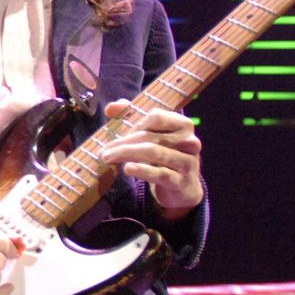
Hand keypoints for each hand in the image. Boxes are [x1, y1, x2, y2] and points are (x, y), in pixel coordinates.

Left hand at [100, 100, 202, 220]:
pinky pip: (159, 173)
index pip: (156, 117)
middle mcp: (189, 141)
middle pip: (150, 136)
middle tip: (104, 151)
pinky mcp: (181, 181)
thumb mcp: (151, 134)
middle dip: (123, 142)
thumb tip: (111, 107)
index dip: (135, 124)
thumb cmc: (164, 154)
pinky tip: (127, 168)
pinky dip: (141, 170)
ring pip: (153, 153)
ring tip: (108, 158)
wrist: (182, 187)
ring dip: (126, 154)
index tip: (121, 134)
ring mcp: (187, 162)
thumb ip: (131, 116)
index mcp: (183, 124)